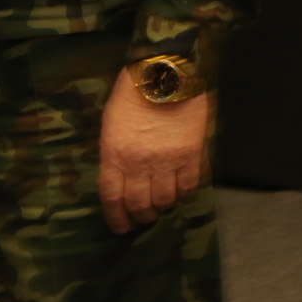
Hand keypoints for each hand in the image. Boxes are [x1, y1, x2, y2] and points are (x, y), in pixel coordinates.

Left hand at [97, 67, 211, 234]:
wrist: (165, 74)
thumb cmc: (131, 97)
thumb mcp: (110, 127)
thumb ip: (114, 156)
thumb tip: (122, 180)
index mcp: (114, 156)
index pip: (113, 199)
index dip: (116, 218)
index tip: (121, 227)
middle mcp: (139, 164)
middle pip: (139, 204)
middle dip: (141, 216)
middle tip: (144, 216)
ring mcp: (167, 160)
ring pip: (165, 200)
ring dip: (163, 206)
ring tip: (164, 203)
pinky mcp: (191, 154)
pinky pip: (189, 186)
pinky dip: (185, 193)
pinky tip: (182, 190)